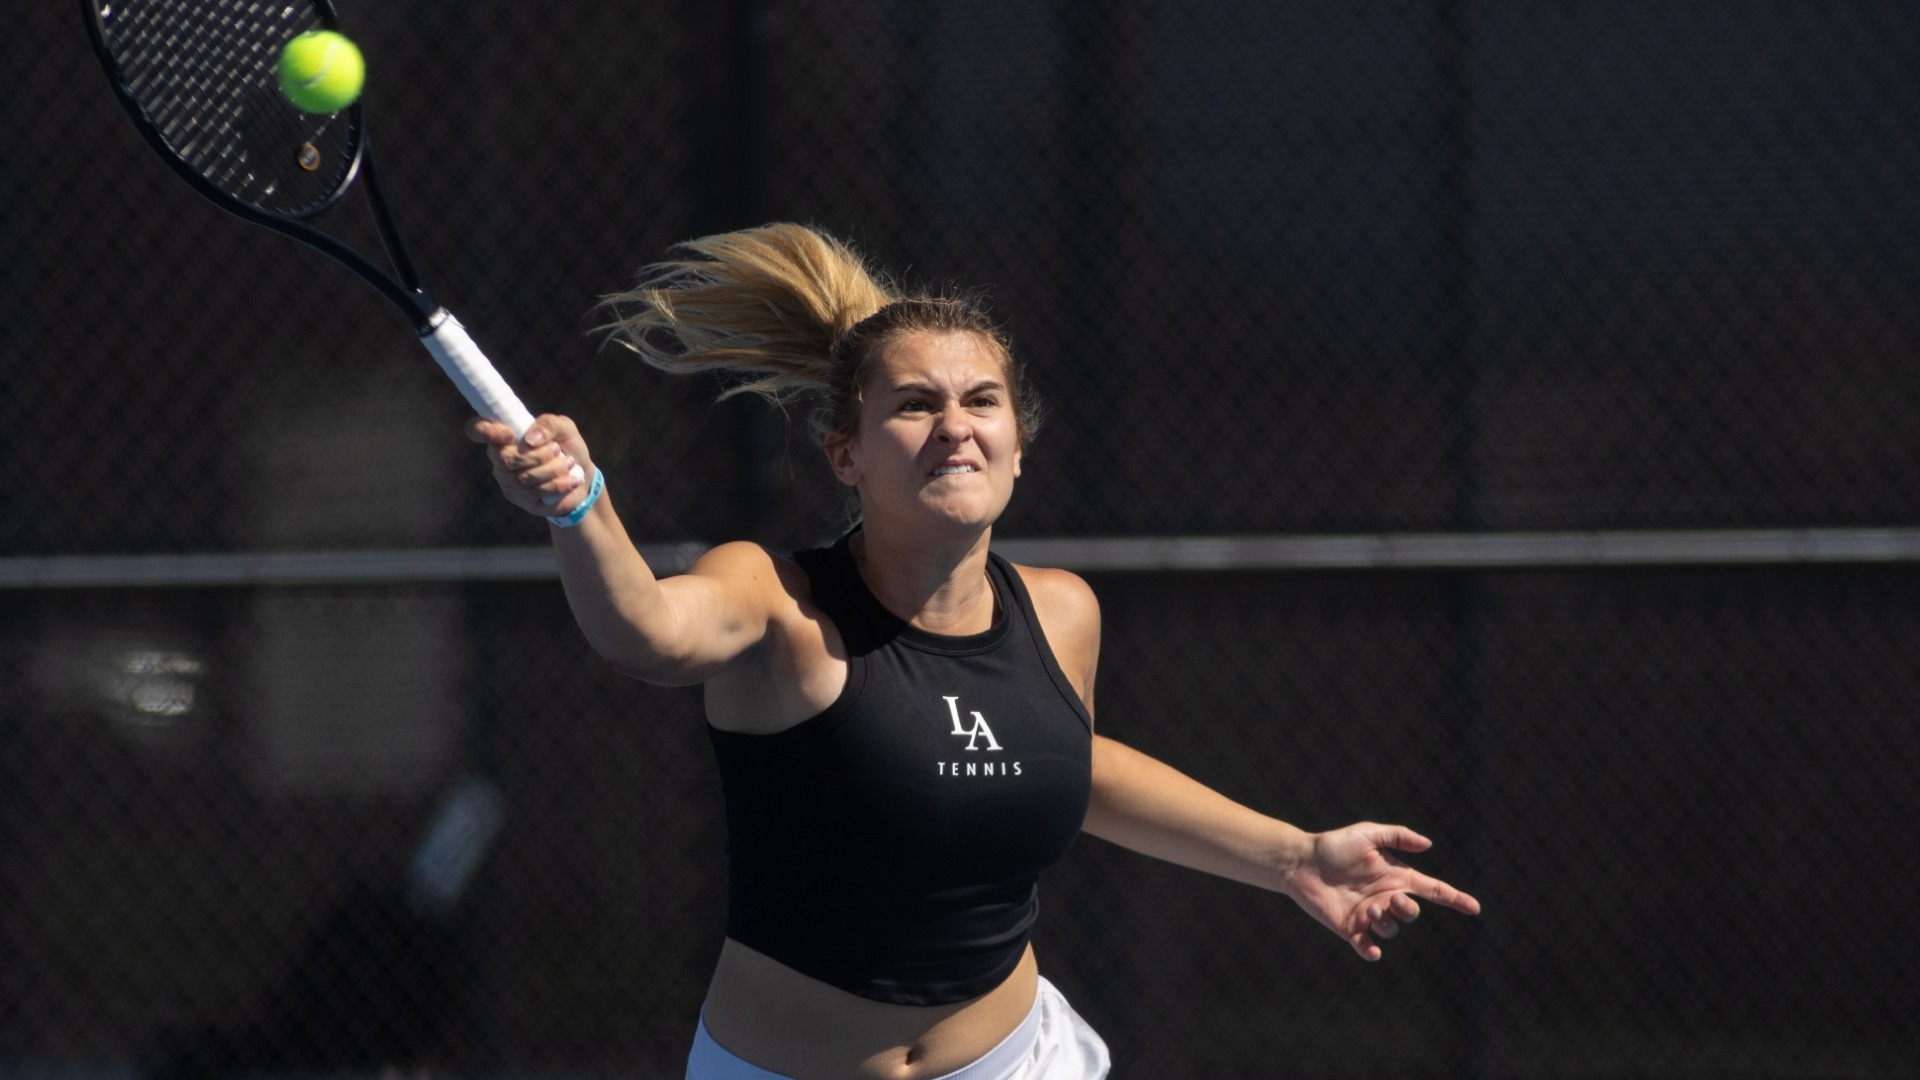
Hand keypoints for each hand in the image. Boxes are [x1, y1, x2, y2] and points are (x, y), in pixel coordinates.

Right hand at [465, 414, 595, 518]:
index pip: (477, 429)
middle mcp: (500, 459)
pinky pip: (534, 494)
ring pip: (523, 478)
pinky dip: (557, 485)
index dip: (484, 431)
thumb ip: (548, 424)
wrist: (581, 473)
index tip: (508, 434)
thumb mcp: (563, 427)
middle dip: (538, 455)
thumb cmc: (566, 446)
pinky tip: (571, 480)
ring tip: (568, 463)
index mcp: (505, 436)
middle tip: (557, 449)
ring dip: (552, 470)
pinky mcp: (521, 500)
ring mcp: (508, 482)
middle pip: (506, 459)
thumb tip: (530, 439)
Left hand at [1285, 822, 1480, 960]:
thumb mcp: (1368, 834)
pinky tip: (1372, 951)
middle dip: (1407, 910)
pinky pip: (1367, 947)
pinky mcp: (1350, 928)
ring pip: (1392, 929)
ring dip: (1385, 922)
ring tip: (1368, 909)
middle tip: (1391, 901)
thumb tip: (1428, 845)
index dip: (1454, 898)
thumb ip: (1397, 837)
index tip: (1474, 908)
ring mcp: (1369, 915)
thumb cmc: (1334, 845)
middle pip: (1412, 912)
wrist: (1302, 862)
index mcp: (1396, 877)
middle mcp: (1386, 897)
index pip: (1432, 890)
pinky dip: (1372, 951)